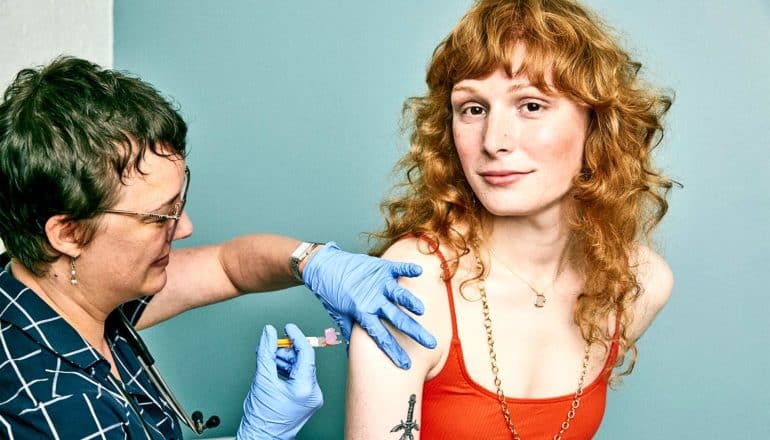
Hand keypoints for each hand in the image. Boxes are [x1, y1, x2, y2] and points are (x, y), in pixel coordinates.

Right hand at [237, 324, 322, 439]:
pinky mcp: (308, 400)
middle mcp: (313, 393)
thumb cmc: (262, 415)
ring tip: (270, 359)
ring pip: (301, 369)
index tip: (288, 327)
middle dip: (287, 351)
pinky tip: (276, 368)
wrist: (261, 436)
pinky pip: (300, 378)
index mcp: (305, 388)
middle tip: (272, 347)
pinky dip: (288, 371)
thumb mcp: (262, 378)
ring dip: (286, 360)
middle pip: (303, 361)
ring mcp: (312, 397)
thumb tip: (269, 332)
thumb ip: (266, 351)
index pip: (306, 353)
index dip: (296, 337)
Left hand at [302, 242, 436, 368]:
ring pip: (398, 294)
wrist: (322, 265)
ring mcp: (377, 282)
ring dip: (410, 302)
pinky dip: (408, 269)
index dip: (393, 351)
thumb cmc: (330, 291)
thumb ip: (349, 330)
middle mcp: (372, 299)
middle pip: (396, 319)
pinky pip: (397, 268)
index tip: (406, 364)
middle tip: (430, 343)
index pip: (380, 336)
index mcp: (362, 313)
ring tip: (421, 310)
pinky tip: (419, 271)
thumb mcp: (339, 314)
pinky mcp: (379, 267)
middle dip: (414, 332)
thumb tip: (351, 352)